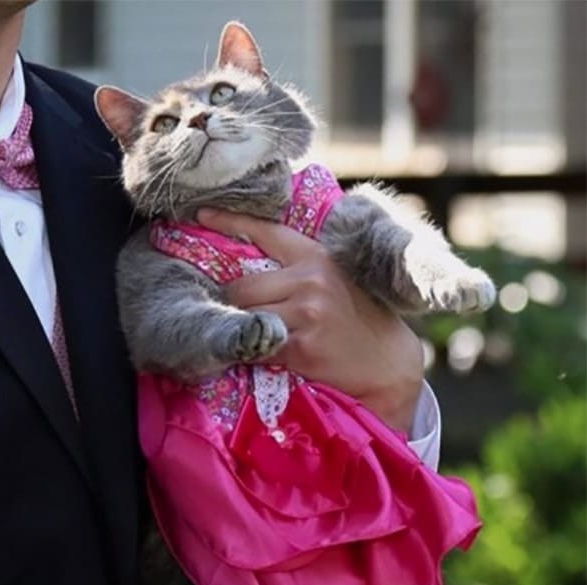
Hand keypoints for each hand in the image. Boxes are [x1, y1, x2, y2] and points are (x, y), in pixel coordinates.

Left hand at [198, 208, 424, 432]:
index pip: (266, 231)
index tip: (202, 213)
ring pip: (245, 314)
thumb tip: (252, 262)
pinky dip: (248, 349)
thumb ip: (302, 269)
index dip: (230, 221)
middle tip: (230, 311)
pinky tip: (254, 351)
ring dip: (238, 325)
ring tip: (244, 332)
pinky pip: (255, 344)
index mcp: (318, 257)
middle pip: (242, 284)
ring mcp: (306, 313)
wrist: (389, 364)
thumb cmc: (360, 320)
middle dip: (231, 300)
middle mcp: (311, 280)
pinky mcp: (301, 347)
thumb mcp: (337, 279)